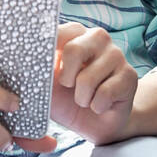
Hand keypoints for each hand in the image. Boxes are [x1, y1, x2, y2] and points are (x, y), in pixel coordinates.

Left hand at [50, 21, 138, 144]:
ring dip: (81, 99)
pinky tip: (100, 104)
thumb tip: (27, 56)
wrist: (95, 123)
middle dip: (66, 80)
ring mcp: (116, 54)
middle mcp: (97, 37)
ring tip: (86, 98)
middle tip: (69, 87)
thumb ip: (38, 68)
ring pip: (87, 79)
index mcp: (74, 33)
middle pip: (73, 51)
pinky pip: (105, 94)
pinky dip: (96, 106)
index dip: (48, 54)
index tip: (45, 71)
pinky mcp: (129, 75)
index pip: (57, 32)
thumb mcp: (45, 84)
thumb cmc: (66, 99)